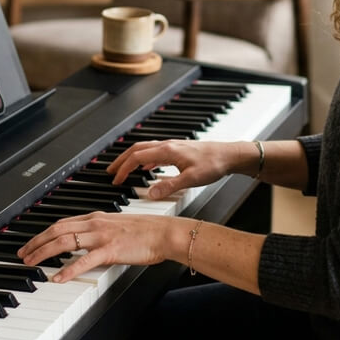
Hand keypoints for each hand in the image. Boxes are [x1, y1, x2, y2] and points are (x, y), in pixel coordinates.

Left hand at [16, 212, 187, 282]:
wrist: (165, 233)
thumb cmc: (147, 231)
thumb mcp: (117, 225)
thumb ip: (100, 231)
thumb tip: (86, 241)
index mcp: (96, 217)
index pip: (62, 223)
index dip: (43, 233)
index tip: (31, 242)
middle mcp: (95, 223)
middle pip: (57, 230)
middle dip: (36, 242)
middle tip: (23, 254)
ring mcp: (101, 236)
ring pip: (64, 242)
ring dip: (44, 252)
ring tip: (31, 263)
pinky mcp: (109, 250)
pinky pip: (83, 261)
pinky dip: (67, 269)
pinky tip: (57, 277)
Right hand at [107, 140, 247, 198]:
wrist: (229, 155)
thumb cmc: (213, 164)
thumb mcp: (191, 179)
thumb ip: (169, 186)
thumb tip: (149, 194)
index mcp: (167, 151)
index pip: (137, 157)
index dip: (123, 169)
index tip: (115, 180)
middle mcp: (167, 146)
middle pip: (136, 150)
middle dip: (121, 160)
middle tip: (110, 172)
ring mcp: (172, 146)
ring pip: (145, 149)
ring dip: (131, 158)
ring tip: (123, 169)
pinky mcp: (178, 150)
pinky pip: (155, 152)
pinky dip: (145, 159)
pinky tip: (147, 167)